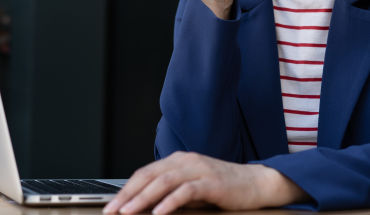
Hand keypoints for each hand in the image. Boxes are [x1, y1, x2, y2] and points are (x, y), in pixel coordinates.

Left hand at [102, 152, 308, 214]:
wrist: (258, 184)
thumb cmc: (225, 188)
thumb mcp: (193, 187)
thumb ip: (172, 192)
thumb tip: (144, 206)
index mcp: (179, 160)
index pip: (145, 173)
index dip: (126, 189)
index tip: (111, 205)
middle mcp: (187, 161)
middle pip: (150, 175)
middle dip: (128, 194)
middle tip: (113, 210)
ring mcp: (200, 169)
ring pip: (164, 181)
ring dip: (143, 198)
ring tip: (129, 212)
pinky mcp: (212, 182)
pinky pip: (186, 191)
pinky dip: (170, 202)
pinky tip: (159, 213)